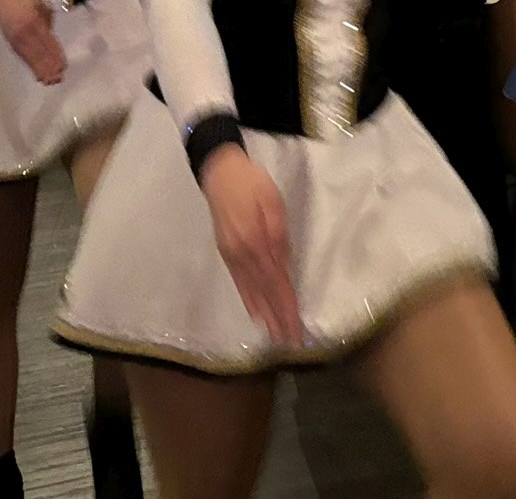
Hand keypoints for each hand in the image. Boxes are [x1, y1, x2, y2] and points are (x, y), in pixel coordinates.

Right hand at [0, 0, 64, 84]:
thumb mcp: (40, 4)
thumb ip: (48, 20)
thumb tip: (54, 38)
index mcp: (33, 20)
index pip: (46, 41)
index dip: (54, 54)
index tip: (63, 66)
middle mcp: (24, 32)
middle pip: (38, 52)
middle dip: (48, 66)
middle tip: (59, 78)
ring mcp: (16, 39)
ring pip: (30, 58)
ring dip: (40, 70)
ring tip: (50, 81)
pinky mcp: (12, 44)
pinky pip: (23, 58)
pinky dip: (32, 67)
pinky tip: (39, 76)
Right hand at [198, 146, 301, 345]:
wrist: (219, 173)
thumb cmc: (252, 184)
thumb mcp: (273, 204)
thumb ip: (279, 236)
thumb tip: (284, 266)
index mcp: (257, 242)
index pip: (276, 283)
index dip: (287, 308)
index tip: (296, 329)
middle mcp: (242, 255)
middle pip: (264, 292)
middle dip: (278, 318)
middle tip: (290, 343)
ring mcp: (232, 256)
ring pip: (251, 291)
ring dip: (264, 315)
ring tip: (275, 336)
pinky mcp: (227, 253)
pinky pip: (239, 283)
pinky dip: (248, 300)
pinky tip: (255, 313)